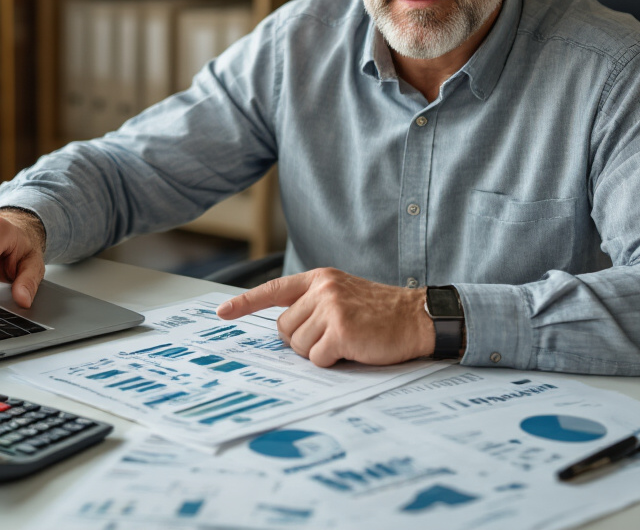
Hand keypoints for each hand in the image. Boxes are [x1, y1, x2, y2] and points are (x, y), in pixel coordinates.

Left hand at [216, 268, 434, 366]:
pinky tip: (353, 350)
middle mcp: (322, 289)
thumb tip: (284, 331)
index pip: (273, 289)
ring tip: (346, 341)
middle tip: (332, 337)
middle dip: (303, 341)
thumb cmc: (380, 313)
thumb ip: (314, 304)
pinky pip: (317, 359)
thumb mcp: (343, 295)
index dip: (244, 303)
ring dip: (319, 352)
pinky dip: (332, 361)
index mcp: (319, 279)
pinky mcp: (341, 330)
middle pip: (284, 329)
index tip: (221, 313)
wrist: (417, 317)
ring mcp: (331, 308)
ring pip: (298, 346)